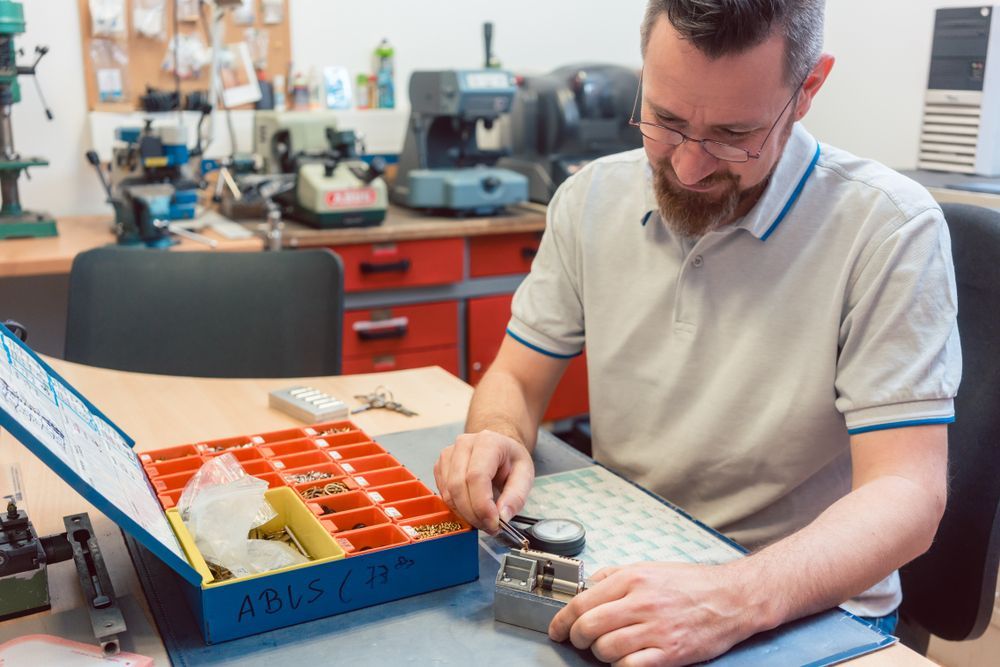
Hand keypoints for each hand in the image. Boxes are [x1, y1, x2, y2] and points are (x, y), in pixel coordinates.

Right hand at [433, 430, 534, 531]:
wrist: (498, 448)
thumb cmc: (511, 459)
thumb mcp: (525, 475)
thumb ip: (516, 496)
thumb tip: (502, 516)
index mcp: (488, 442)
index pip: (476, 476)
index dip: (482, 505)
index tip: (493, 523)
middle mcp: (464, 444)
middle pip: (458, 486)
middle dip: (473, 514)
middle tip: (489, 526)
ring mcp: (449, 454)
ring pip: (449, 493)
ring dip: (465, 514)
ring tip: (483, 519)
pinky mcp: (440, 466)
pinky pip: (443, 494)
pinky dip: (457, 508)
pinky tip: (472, 509)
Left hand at [549, 561, 759, 665]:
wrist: (731, 598)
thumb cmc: (690, 583)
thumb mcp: (648, 568)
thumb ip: (614, 576)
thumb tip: (585, 587)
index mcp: (631, 579)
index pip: (581, 602)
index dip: (562, 620)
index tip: (557, 629)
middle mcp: (640, 603)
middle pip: (588, 627)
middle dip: (577, 639)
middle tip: (579, 641)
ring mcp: (655, 630)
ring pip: (605, 649)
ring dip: (598, 654)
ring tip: (605, 650)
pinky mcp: (669, 653)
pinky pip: (629, 666)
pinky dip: (619, 666)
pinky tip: (623, 660)